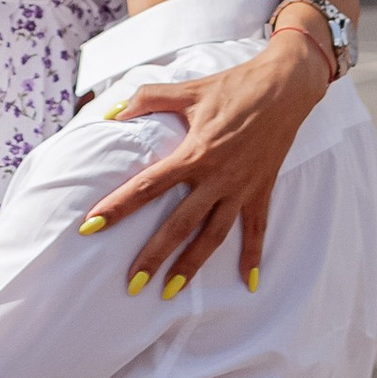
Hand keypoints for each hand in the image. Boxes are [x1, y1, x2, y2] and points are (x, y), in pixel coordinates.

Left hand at [82, 21, 328, 292]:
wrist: (285, 86)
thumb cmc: (232, 85)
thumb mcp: (187, 89)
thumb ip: (147, 99)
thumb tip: (111, 112)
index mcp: (195, 152)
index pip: (148, 186)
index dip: (118, 206)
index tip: (92, 226)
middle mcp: (217, 177)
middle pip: (179, 225)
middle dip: (154, 256)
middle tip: (132, 284)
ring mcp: (241, 188)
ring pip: (213, 236)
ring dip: (192, 266)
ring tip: (170, 292)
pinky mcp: (262, 190)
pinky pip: (257, 229)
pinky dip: (254, 256)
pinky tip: (249, 283)